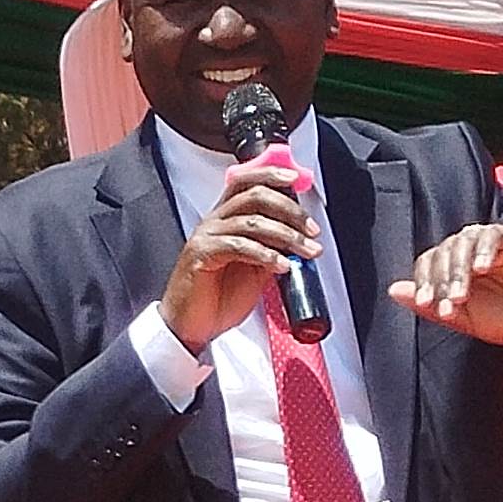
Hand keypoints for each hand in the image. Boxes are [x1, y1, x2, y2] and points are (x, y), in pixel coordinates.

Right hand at [160, 160, 319, 352]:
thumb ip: (271, 249)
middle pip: (254, 195)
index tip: (297, 180)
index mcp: (226, 218)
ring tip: (306, 251)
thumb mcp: (254, 270)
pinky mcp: (202, 254)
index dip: (272, 175)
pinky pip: (239, 246)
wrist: (191, 326)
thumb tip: (299, 241)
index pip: (248, 182)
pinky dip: (266, 254)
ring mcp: (207, 236)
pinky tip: (281, 265)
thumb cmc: (217, 298)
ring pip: (252, 220)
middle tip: (311, 231)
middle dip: (290, 210)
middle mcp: (215, 221)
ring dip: (286, 235)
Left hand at [390, 223, 502, 351]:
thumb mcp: (466, 320)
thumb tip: (393, 289)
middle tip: (451, 303)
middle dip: (443, 280)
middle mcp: (466, 253)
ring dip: (460, 268)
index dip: (423, 282)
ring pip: (463, 241)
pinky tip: (483, 268)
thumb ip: (432, 306)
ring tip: (464, 294)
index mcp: (451, 271)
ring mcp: (488, 244)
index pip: (428, 264)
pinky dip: (484, 249)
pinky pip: (492, 234)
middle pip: (443, 252)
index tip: (427, 304)